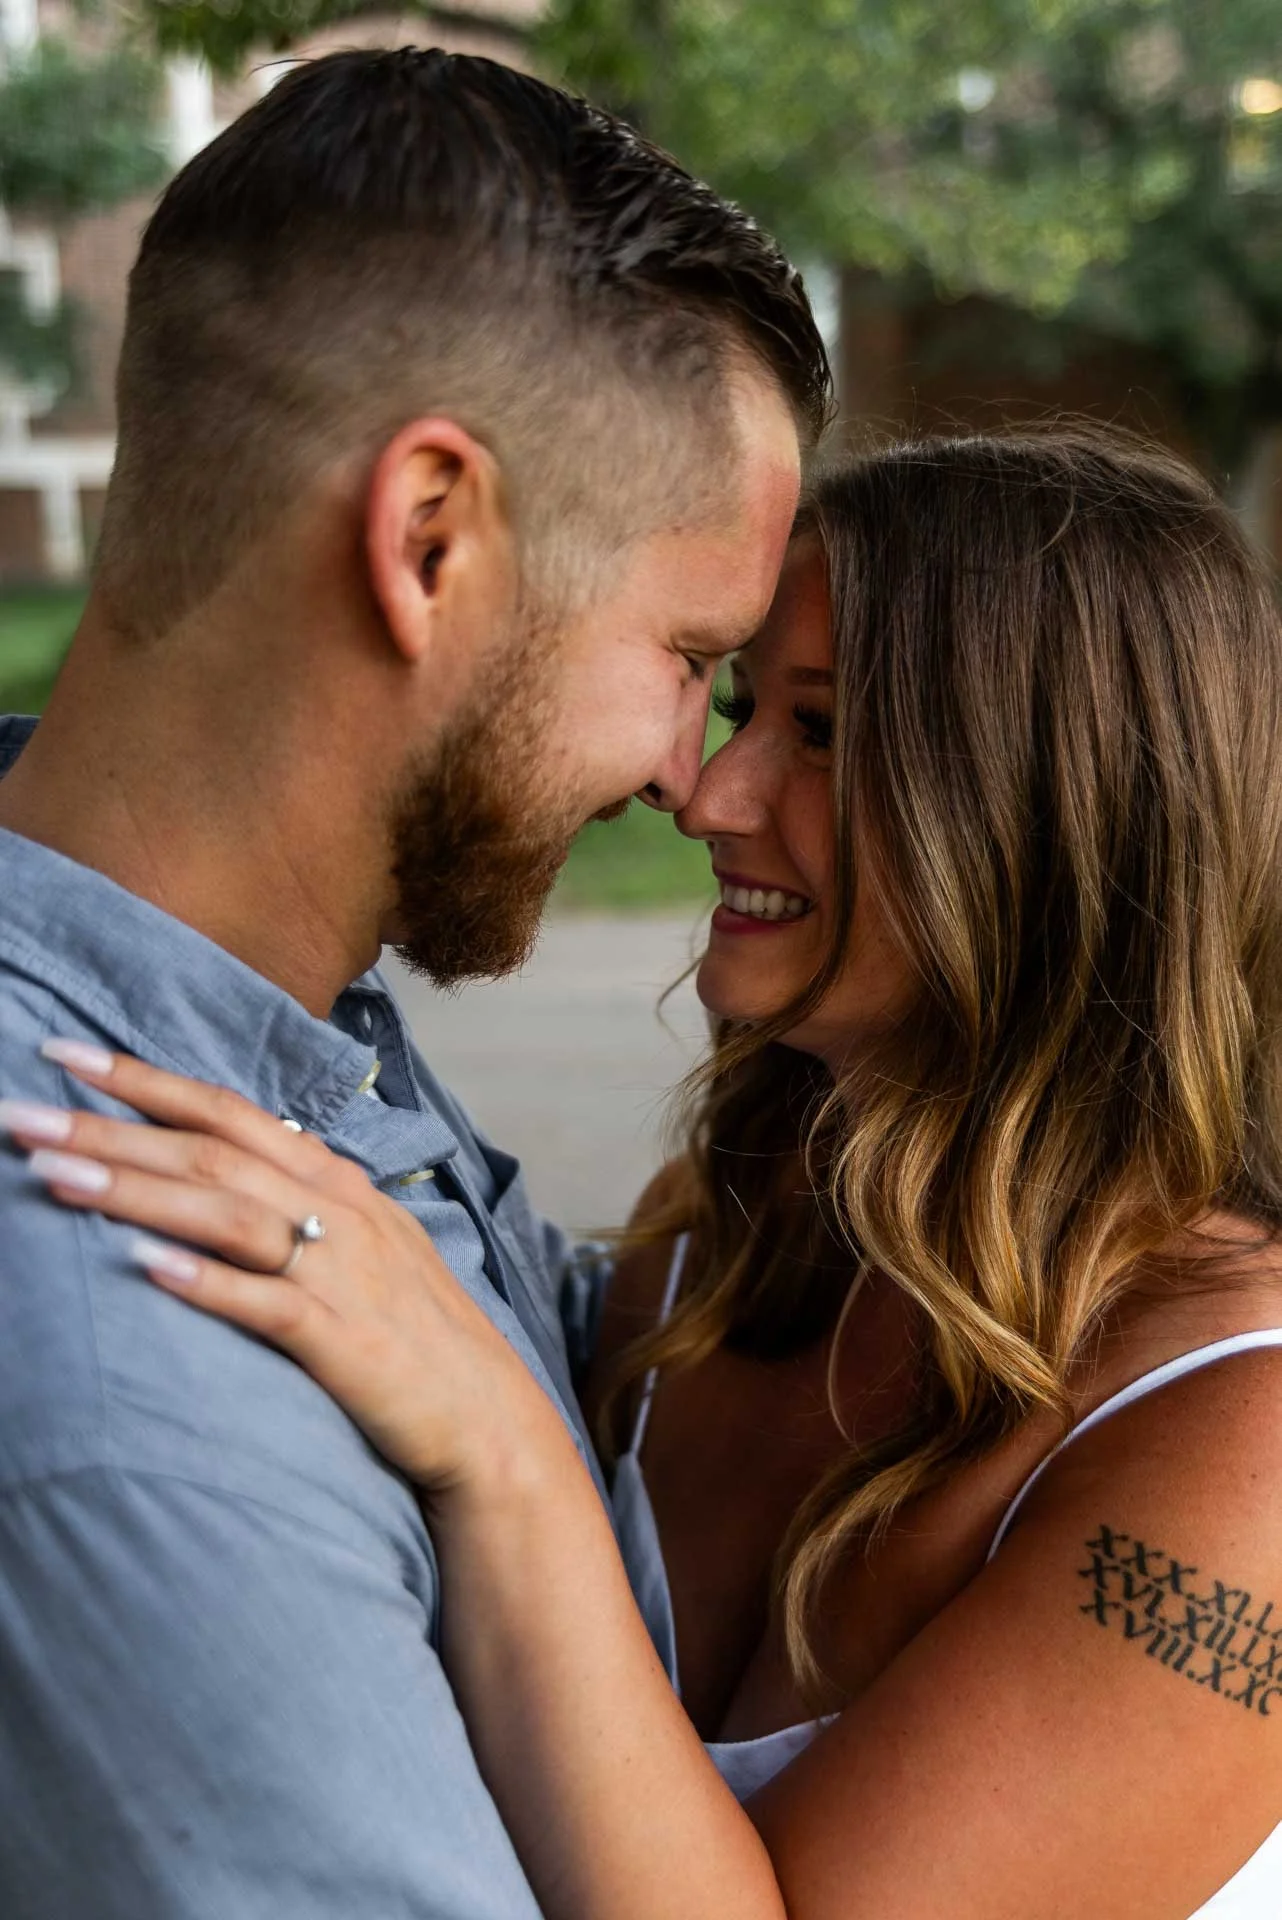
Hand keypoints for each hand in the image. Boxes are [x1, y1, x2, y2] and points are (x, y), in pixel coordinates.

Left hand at [1, 1046, 553, 1498]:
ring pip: (226, 1213)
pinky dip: (206, 1281)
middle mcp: (338, 1210)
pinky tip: (143, 1268)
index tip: (66, 1055)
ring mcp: (342, 1271)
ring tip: (51, 1174)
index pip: (228, 1112)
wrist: (487, 1417)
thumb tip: (227, 1165)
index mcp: (338, 1180)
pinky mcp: (342, 1340)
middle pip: (209, 1154)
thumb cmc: (415, 1334)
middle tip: (20, 1112)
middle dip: (110, 1127)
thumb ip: (300, 1199)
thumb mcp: (365, 1243)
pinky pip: (265, 1302)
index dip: (146, 1080)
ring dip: (134, 1190)